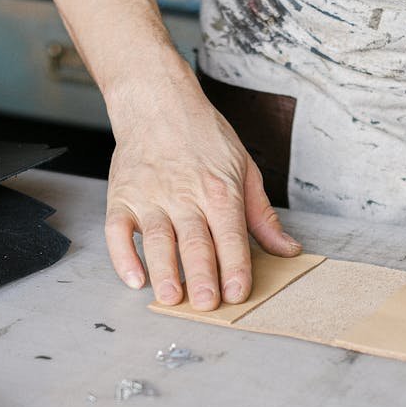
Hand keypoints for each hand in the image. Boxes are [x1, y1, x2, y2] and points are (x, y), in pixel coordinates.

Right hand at [104, 84, 300, 309]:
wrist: (157, 102)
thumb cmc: (203, 135)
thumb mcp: (244, 168)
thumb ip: (262, 215)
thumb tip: (288, 249)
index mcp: (219, 189)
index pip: (230, 234)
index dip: (235, 266)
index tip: (237, 293)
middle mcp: (184, 194)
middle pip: (194, 241)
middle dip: (201, 276)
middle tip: (207, 304)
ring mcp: (150, 196)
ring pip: (158, 239)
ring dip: (164, 270)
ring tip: (171, 297)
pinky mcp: (122, 197)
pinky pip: (117, 231)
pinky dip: (123, 255)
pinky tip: (134, 277)